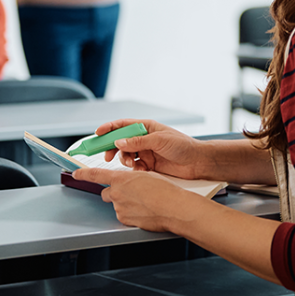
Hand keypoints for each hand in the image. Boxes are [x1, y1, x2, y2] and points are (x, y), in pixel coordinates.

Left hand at [71, 166, 186, 230]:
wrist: (173, 207)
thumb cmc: (165, 190)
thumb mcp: (147, 175)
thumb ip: (133, 179)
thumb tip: (131, 183)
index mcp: (121, 178)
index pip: (96, 175)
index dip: (83, 174)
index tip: (76, 173)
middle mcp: (117, 193)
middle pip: (107, 193)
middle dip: (114, 193)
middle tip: (130, 194)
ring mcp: (119, 207)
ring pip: (117, 205)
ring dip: (126, 204)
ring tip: (144, 204)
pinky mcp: (124, 220)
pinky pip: (124, 216)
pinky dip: (131, 214)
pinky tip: (144, 212)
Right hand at [93, 119, 213, 179]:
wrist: (197, 162)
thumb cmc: (183, 146)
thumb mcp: (159, 140)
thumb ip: (138, 142)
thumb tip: (118, 142)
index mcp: (146, 127)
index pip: (123, 125)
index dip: (109, 128)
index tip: (97, 133)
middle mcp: (144, 139)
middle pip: (120, 141)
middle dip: (112, 148)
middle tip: (107, 156)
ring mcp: (146, 152)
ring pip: (126, 155)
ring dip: (124, 160)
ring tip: (129, 164)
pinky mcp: (149, 165)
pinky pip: (134, 166)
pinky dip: (133, 169)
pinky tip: (140, 171)